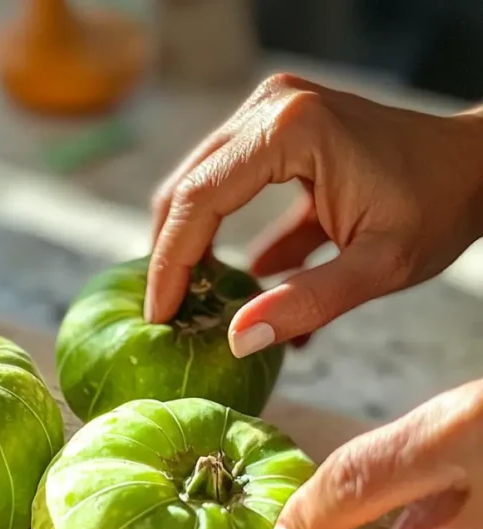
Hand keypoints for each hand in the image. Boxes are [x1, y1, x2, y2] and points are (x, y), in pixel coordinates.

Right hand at [145, 73, 482, 356]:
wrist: (478, 165)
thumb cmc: (440, 207)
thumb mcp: (380, 266)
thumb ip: (308, 304)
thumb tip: (236, 339)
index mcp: (289, 130)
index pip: (199, 200)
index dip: (170, 262)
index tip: (159, 315)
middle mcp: (269, 109)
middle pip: (187, 187)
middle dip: (170, 254)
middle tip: (167, 313)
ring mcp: (269, 114)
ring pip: (199, 186)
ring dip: (192, 244)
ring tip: (192, 300)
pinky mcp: (275, 132)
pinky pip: (228, 186)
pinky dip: (225, 234)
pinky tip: (239, 284)